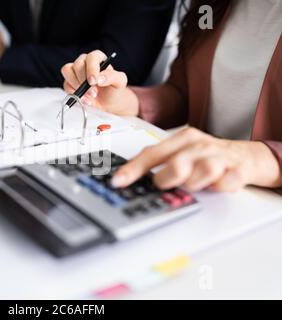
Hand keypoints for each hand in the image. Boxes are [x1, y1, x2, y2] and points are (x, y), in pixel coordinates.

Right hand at [61, 50, 138, 115]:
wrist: (108, 101)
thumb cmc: (113, 89)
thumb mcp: (120, 82)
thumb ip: (112, 77)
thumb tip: (100, 78)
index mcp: (98, 58)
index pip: (91, 57)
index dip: (91, 69)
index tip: (94, 82)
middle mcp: (85, 62)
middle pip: (77, 65)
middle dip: (84, 81)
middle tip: (94, 93)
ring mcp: (75, 71)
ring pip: (67, 71)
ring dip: (77, 86)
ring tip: (89, 96)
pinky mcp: (69, 82)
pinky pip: (66, 84)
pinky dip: (73, 93)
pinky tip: (84, 99)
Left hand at [111, 127, 281, 191]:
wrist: (248, 156)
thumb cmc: (209, 156)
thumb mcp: (182, 153)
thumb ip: (159, 162)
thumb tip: (129, 177)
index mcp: (182, 139)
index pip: (152, 153)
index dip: (133, 169)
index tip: (118, 181)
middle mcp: (199, 145)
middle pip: (175, 162)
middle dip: (166, 178)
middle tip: (163, 184)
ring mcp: (219, 157)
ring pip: (202, 171)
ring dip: (193, 183)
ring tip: (194, 184)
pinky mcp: (238, 170)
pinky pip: (227, 182)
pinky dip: (220, 187)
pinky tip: (218, 185)